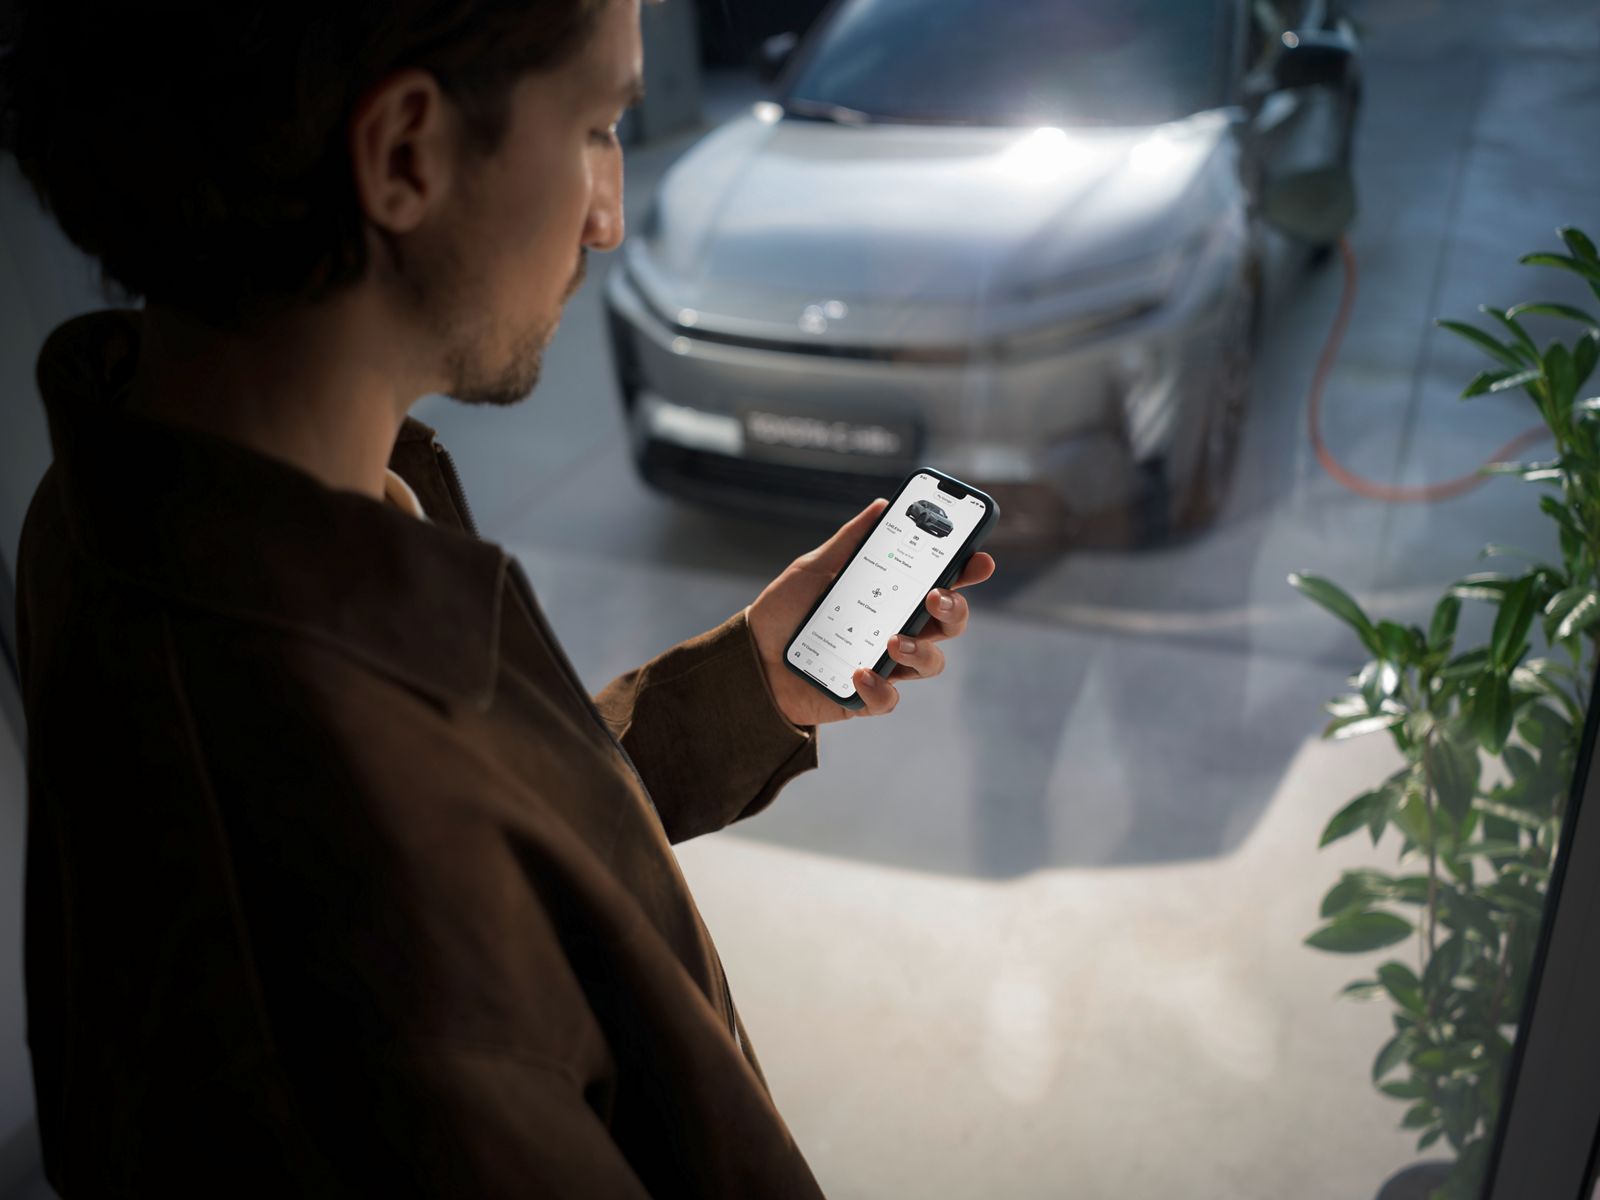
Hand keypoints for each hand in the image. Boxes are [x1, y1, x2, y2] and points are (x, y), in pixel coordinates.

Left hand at [745, 498, 996, 726]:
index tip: (979, 559)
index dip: (967, 571)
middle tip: (935, 597)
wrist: (749, 658)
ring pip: (931, 662)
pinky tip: (860, 672)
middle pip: (949, 622)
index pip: (942, 581)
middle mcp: (899, 629)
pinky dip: (880, 688)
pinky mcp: (866, 697)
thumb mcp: (814, 568)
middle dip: (954, 609)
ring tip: (893, 639)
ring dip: (921, 650)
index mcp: (894, 595)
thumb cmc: (787, 610)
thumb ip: (850, 542)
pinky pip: (890, 699)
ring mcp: (886, 665)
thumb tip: (882, 505)